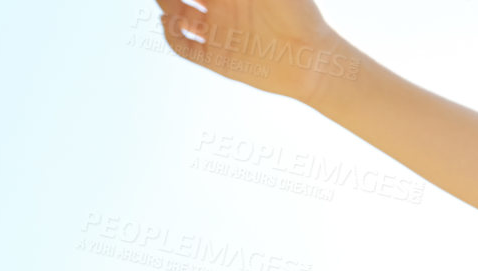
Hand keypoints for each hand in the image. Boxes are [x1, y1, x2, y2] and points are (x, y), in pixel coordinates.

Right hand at [153, 0, 356, 103]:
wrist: (312, 58)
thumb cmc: (297, 13)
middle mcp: (224, 9)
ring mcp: (219, 34)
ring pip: (179, 17)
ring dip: (167, 6)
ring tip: (165, 0)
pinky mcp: (217, 59)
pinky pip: (184, 48)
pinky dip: (170, 35)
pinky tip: (170, 21)